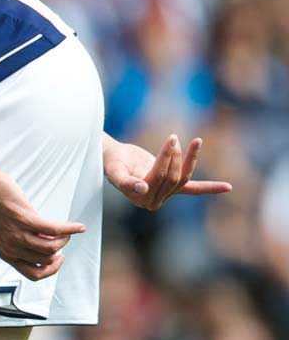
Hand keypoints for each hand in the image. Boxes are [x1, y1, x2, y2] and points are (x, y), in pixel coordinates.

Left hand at [0, 167, 84, 281]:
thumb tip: (46, 244)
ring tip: (68, 230)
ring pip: (52, 248)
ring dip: (65, 239)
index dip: (51, 270)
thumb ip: (21, 242)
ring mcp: (17, 235)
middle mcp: (11, 248)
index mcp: (6, 254)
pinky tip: (79, 227)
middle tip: (64, 239)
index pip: (33, 275)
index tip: (58, 258)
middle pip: (47, 260)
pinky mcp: (25, 219)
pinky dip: (70, 229)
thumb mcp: (5, 232)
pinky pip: (54, 230)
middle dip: (60, 251)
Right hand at [103, 133, 229, 210]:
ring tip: (195, 142)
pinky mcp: (172, 188)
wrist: (114, 159)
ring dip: (190, 159)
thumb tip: (141, 189)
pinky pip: (192, 190)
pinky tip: (227, 188)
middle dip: (175, 156)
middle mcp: (153, 201)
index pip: (159, 177)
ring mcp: (164, 195)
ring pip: (183, 178)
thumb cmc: (112, 163)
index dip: (166, 158)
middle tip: (173, 138)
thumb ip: (125, 181)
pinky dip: (209, 188)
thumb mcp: (115, 171)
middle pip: (173, 177)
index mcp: (141, 198)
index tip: (172, 139)